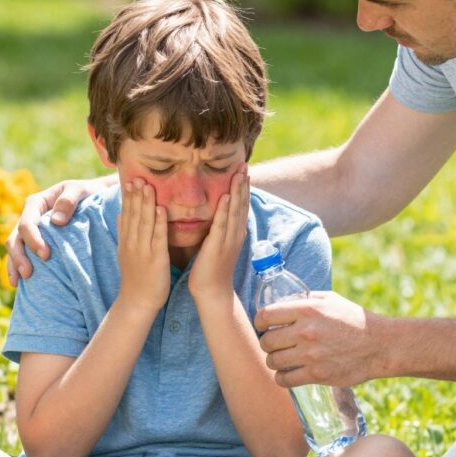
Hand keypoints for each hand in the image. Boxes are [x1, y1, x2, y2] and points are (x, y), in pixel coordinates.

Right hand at [5, 177, 107, 284]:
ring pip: (14, 249)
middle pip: (15, 238)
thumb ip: (69, 200)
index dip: (33, 239)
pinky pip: (22, 256)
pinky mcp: (36, 243)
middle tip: (29, 274)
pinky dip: (17, 269)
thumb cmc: (87, 193)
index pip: (27, 223)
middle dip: (19, 257)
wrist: (95, 198)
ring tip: (18, 283)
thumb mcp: (80, 190)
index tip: (45, 255)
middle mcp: (29, 217)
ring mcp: (31, 232)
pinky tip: (19, 285)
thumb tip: (57, 221)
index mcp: (36, 203)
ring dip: (14, 265)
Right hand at [116, 180, 169, 313]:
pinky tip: (161, 209)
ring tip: (148, 186)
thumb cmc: (135, 278)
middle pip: (133, 215)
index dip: (128, 197)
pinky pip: (157, 238)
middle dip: (136, 195)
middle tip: (138, 175)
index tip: (130, 179)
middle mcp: (132, 243)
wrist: (137, 302)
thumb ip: (124, 233)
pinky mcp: (155, 259)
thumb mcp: (125, 253)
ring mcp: (143, 251)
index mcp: (126, 241)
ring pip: (144, 223)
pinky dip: (159, 223)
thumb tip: (120, 215)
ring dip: (146, 203)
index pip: (126, 214)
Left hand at [188, 167, 248, 308]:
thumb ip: (218, 229)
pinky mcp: (217, 246)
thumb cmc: (211, 269)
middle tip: (245, 164)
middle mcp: (235, 234)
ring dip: (237, 191)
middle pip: (241, 205)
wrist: (212, 292)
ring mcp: (228, 240)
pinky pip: (221, 224)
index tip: (243, 170)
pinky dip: (224, 209)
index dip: (243, 188)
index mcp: (235, 233)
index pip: (241, 206)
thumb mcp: (218, 245)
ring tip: (240, 174)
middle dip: (243, 184)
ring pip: (235, 211)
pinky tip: (226, 196)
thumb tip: (216, 216)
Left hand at [255, 291, 382, 387]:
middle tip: (275, 344)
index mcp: (307, 310)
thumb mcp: (330, 300)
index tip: (263, 326)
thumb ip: (304, 301)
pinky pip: (285, 380)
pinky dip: (282, 377)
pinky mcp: (317, 375)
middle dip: (267, 343)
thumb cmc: (354, 320)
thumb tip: (281, 303)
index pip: (265, 316)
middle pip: (266, 341)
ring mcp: (310, 355)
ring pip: (272, 361)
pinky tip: (288, 373)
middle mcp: (305, 332)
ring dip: (274, 360)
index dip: (259, 322)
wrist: (380, 345)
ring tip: (282, 358)